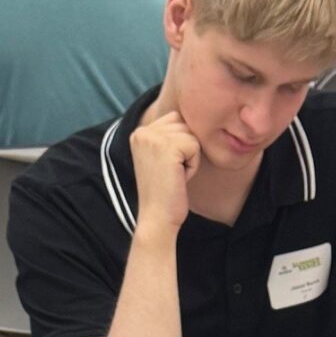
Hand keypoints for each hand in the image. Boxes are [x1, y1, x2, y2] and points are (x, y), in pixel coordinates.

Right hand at [129, 110, 200, 238]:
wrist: (157, 218)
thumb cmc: (164, 192)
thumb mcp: (161, 157)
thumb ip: (168, 136)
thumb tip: (192, 118)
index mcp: (139, 131)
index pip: (175, 119)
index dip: (180, 144)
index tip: (167, 167)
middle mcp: (143, 130)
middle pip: (185, 124)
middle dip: (186, 149)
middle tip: (171, 172)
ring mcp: (153, 137)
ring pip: (192, 135)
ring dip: (190, 157)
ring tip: (174, 175)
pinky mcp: (168, 146)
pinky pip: (196, 146)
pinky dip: (193, 165)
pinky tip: (179, 178)